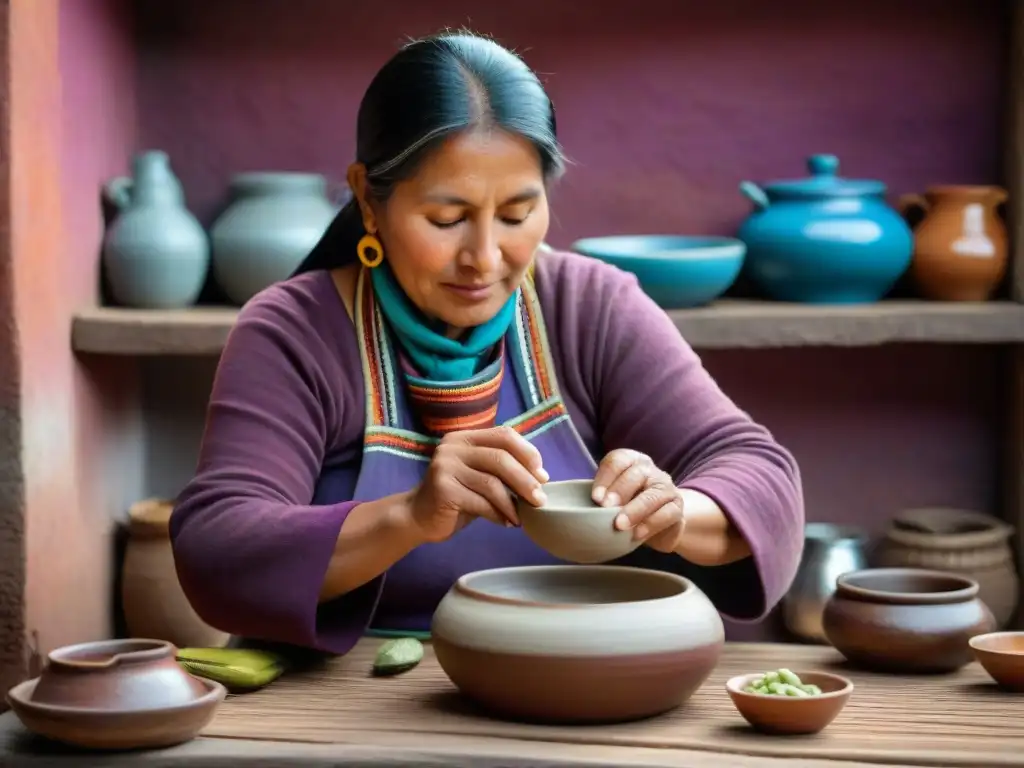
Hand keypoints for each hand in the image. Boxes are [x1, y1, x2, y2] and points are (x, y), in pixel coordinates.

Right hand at [407, 426, 549, 542]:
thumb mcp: (481, 476)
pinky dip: (498, 514)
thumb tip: (542, 476)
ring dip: (513, 503)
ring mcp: (445, 466)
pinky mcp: (442, 489)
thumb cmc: (457, 496)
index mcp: (466, 437)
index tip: (542, 476)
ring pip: (491, 483)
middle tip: (540, 500)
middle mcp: (453, 446)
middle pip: (500, 458)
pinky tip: (506, 523)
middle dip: (525, 481)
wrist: (419, 517)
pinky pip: (480, 502)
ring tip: (522, 517)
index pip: (504, 435)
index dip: (528, 453)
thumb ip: (503, 469)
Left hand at [592, 449, 683, 553]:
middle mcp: (650, 470)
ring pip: (653, 494)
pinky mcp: (677, 507)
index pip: (618, 460)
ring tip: (619, 525)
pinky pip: (666, 513)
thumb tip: (571, 512)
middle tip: (605, 507)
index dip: (606, 477)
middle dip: (619, 490)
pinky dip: (650, 524)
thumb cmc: (627, 507)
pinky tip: (636, 534)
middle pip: (636, 473)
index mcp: (631, 461)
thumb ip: (599, 498)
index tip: (595, 497)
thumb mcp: (611, 498)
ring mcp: (666, 487)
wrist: (658, 523)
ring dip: (634, 509)